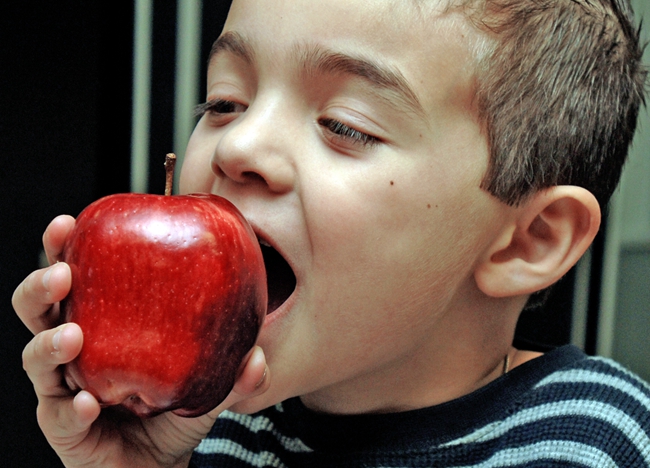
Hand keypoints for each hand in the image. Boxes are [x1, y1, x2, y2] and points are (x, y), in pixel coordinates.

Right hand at [13, 215, 269, 467]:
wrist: (159, 464)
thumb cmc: (175, 410)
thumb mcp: (210, 383)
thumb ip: (234, 372)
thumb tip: (256, 357)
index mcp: (103, 321)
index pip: (76, 276)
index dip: (64, 248)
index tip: (72, 222)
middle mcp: (75, 348)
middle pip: (39, 308)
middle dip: (42, 284)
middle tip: (63, 272)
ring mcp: (63, 387)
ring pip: (35, 357)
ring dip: (50, 343)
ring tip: (72, 336)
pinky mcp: (64, 425)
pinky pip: (61, 414)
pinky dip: (74, 406)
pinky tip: (89, 402)